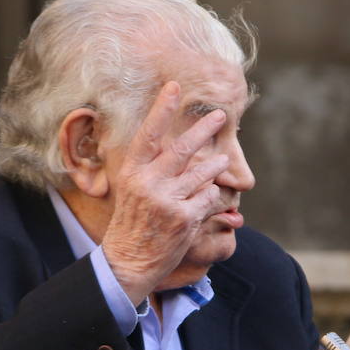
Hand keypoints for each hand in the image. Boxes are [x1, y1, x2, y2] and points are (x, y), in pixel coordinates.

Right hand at [101, 82, 230, 303]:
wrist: (128, 263)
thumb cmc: (132, 225)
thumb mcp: (133, 191)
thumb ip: (152, 170)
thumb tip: (178, 147)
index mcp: (133, 173)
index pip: (148, 134)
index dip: (162, 109)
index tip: (174, 86)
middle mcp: (149, 183)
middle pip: (183, 148)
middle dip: (205, 129)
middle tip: (221, 115)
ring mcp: (168, 201)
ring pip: (203, 173)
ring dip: (216, 166)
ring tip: (221, 162)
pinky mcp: (185, 218)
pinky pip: (209, 198)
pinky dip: (211, 199)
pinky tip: (204, 205)